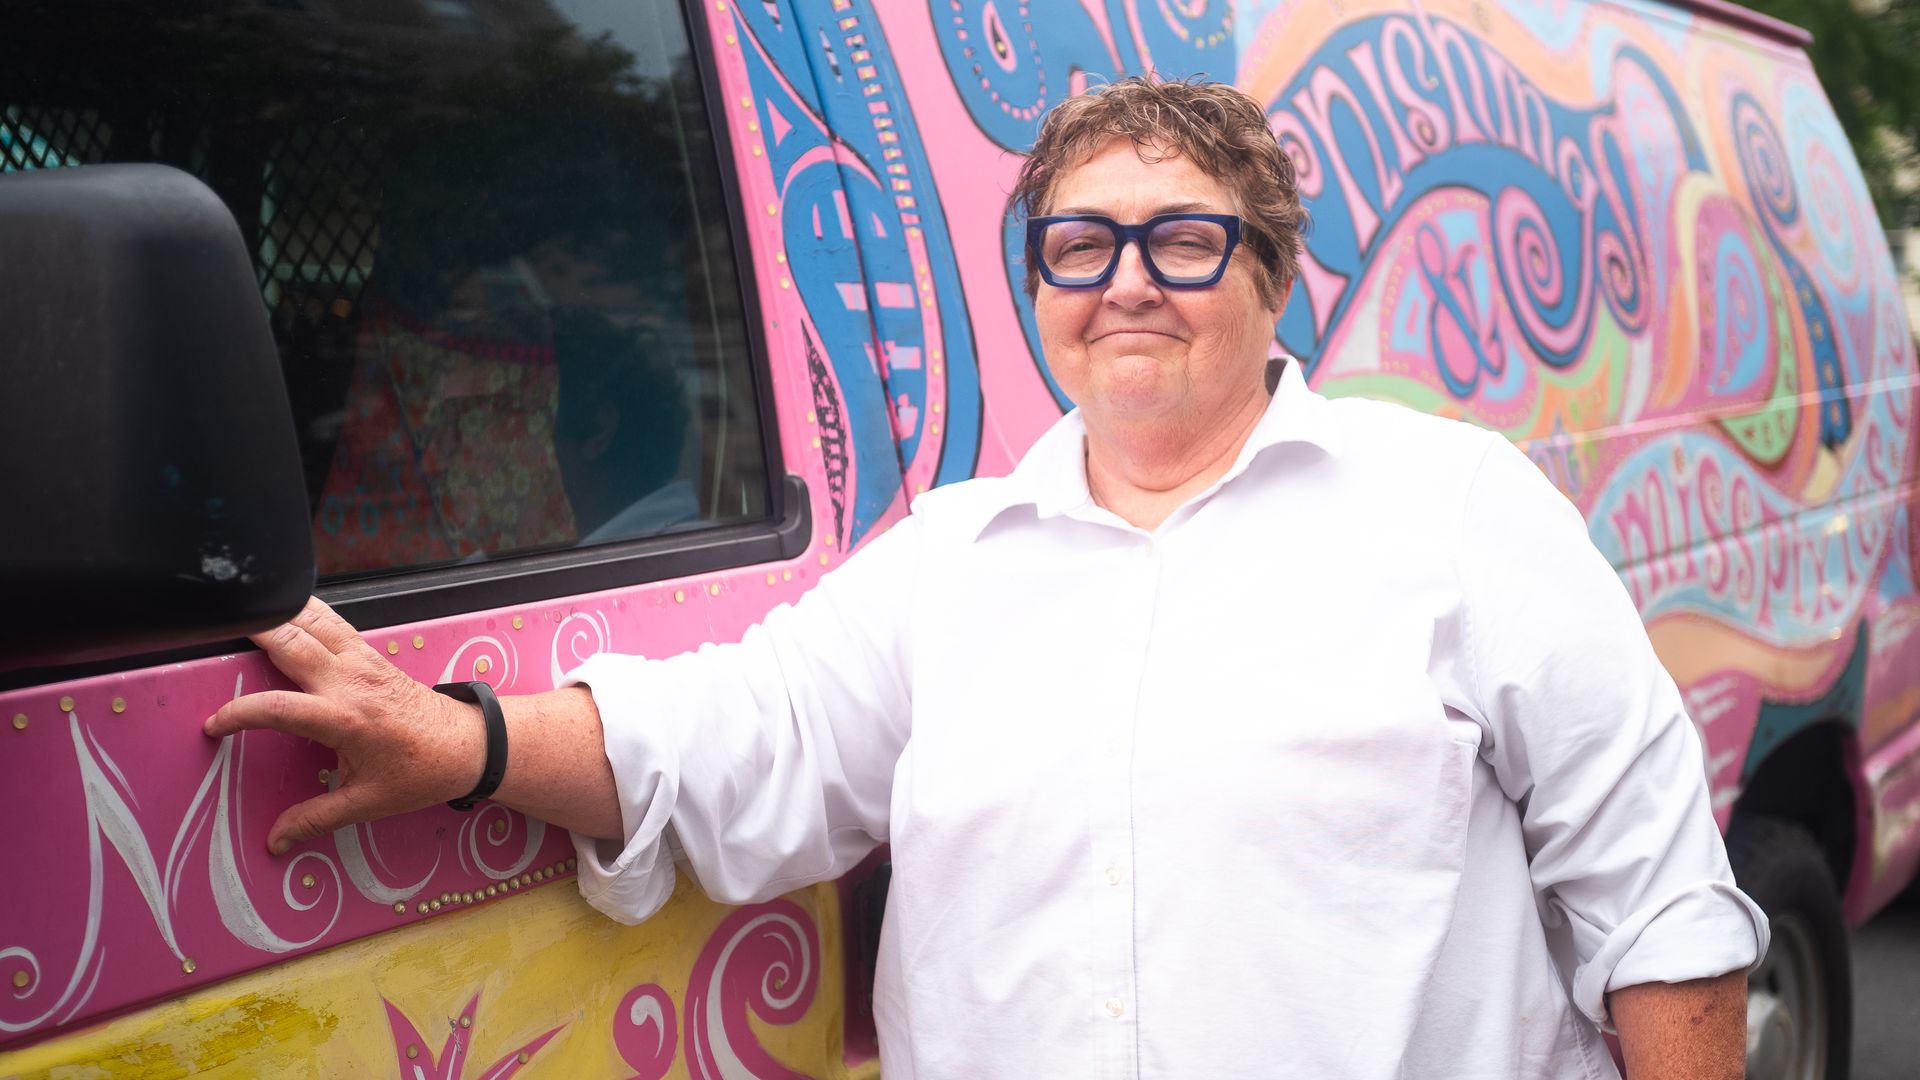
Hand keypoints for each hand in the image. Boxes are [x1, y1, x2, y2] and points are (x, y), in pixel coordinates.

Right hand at [205, 596, 485, 854]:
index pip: (277, 709)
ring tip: (245, 609)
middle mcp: (351, 681)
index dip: (239, 715)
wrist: (468, 745)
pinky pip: (332, 623)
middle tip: (215, 629)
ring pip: (314, 621)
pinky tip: (287, 609)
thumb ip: (316, 819)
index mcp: (344, 718)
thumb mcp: (368, 803)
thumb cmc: (421, 773)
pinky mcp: (371, 655)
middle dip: (253, 631)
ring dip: (280, 613)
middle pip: (291, 641)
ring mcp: (363, 661)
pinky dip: (306, 613)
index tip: (214, 726)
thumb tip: (275, 842)